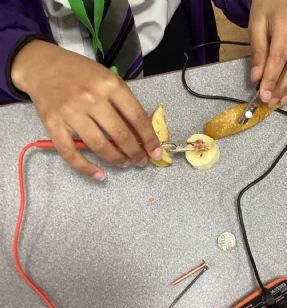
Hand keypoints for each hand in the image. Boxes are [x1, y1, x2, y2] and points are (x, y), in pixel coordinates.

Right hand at [11, 40, 162, 179]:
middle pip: (121, 135)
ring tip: (124, 163)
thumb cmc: (81, 73)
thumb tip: (143, 133)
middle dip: (136, 153)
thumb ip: (124, 103)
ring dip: (117, 160)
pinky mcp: (53, 125)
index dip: (149, 139)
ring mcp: (71, 112)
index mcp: (110, 85)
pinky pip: (71, 153)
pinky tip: (99, 174)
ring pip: (99, 146)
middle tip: (141, 161)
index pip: (137, 117)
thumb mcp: (108, 79)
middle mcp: (92, 98)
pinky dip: (86, 168)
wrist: (42, 65)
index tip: (156, 152)